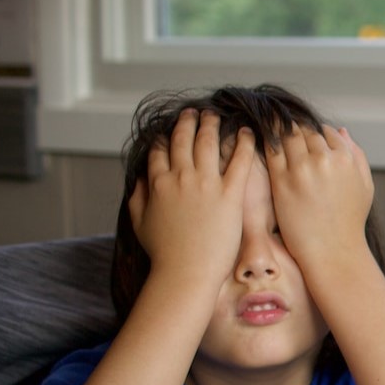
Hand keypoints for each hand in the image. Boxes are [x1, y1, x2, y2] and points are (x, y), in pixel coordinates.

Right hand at [129, 110, 253, 284]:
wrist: (186, 271)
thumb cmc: (164, 253)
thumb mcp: (140, 223)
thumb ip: (136, 197)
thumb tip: (137, 179)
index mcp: (157, 183)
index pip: (159, 150)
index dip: (165, 137)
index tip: (170, 130)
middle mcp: (180, 177)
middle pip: (184, 139)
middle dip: (189, 122)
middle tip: (195, 112)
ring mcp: (206, 184)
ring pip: (209, 143)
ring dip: (213, 125)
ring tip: (217, 116)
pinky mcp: (230, 194)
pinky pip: (239, 161)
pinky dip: (244, 143)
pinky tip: (248, 132)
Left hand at [265, 125, 374, 267]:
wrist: (333, 251)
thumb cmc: (350, 221)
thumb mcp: (365, 185)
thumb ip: (357, 155)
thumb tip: (341, 130)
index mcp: (346, 159)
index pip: (326, 131)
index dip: (315, 132)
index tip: (306, 138)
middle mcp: (324, 159)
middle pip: (304, 130)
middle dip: (295, 129)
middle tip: (284, 132)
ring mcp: (301, 169)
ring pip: (285, 135)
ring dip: (278, 132)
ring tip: (272, 135)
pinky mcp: (281, 181)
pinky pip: (271, 151)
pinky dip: (267, 144)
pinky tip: (264, 146)